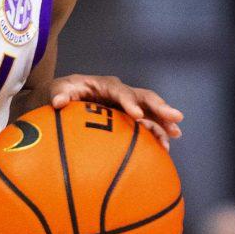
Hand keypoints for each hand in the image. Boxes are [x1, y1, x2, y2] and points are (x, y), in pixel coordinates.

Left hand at [50, 74, 182, 143]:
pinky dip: (155, 134)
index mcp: (106, 85)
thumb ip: (59, 93)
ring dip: (163, 122)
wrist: (66, 99)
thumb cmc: (63, 93)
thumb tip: (58, 102)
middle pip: (144, 98)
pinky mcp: (128, 119)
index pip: (121, 91)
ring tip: (175, 134)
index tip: (136, 115)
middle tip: (176, 118)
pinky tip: (163, 148)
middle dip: (160, 107)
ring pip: (150, 112)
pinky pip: (145, 125)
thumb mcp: (58, 90)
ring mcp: (127, 106)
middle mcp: (121, 94)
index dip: (130, 102)